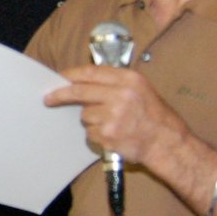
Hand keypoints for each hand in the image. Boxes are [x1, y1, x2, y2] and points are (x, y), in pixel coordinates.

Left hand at [44, 64, 187, 165]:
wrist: (168, 142)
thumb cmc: (155, 117)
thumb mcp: (141, 89)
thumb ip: (115, 83)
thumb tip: (83, 82)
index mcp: (129, 79)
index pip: (91, 72)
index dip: (72, 74)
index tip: (59, 77)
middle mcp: (120, 95)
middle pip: (80, 92)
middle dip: (60, 95)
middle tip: (48, 98)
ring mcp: (113, 115)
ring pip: (86, 115)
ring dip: (92, 120)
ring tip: (113, 123)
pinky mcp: (108, 134)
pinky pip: (91, 133)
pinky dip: (98, 135)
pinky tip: (114, 135)